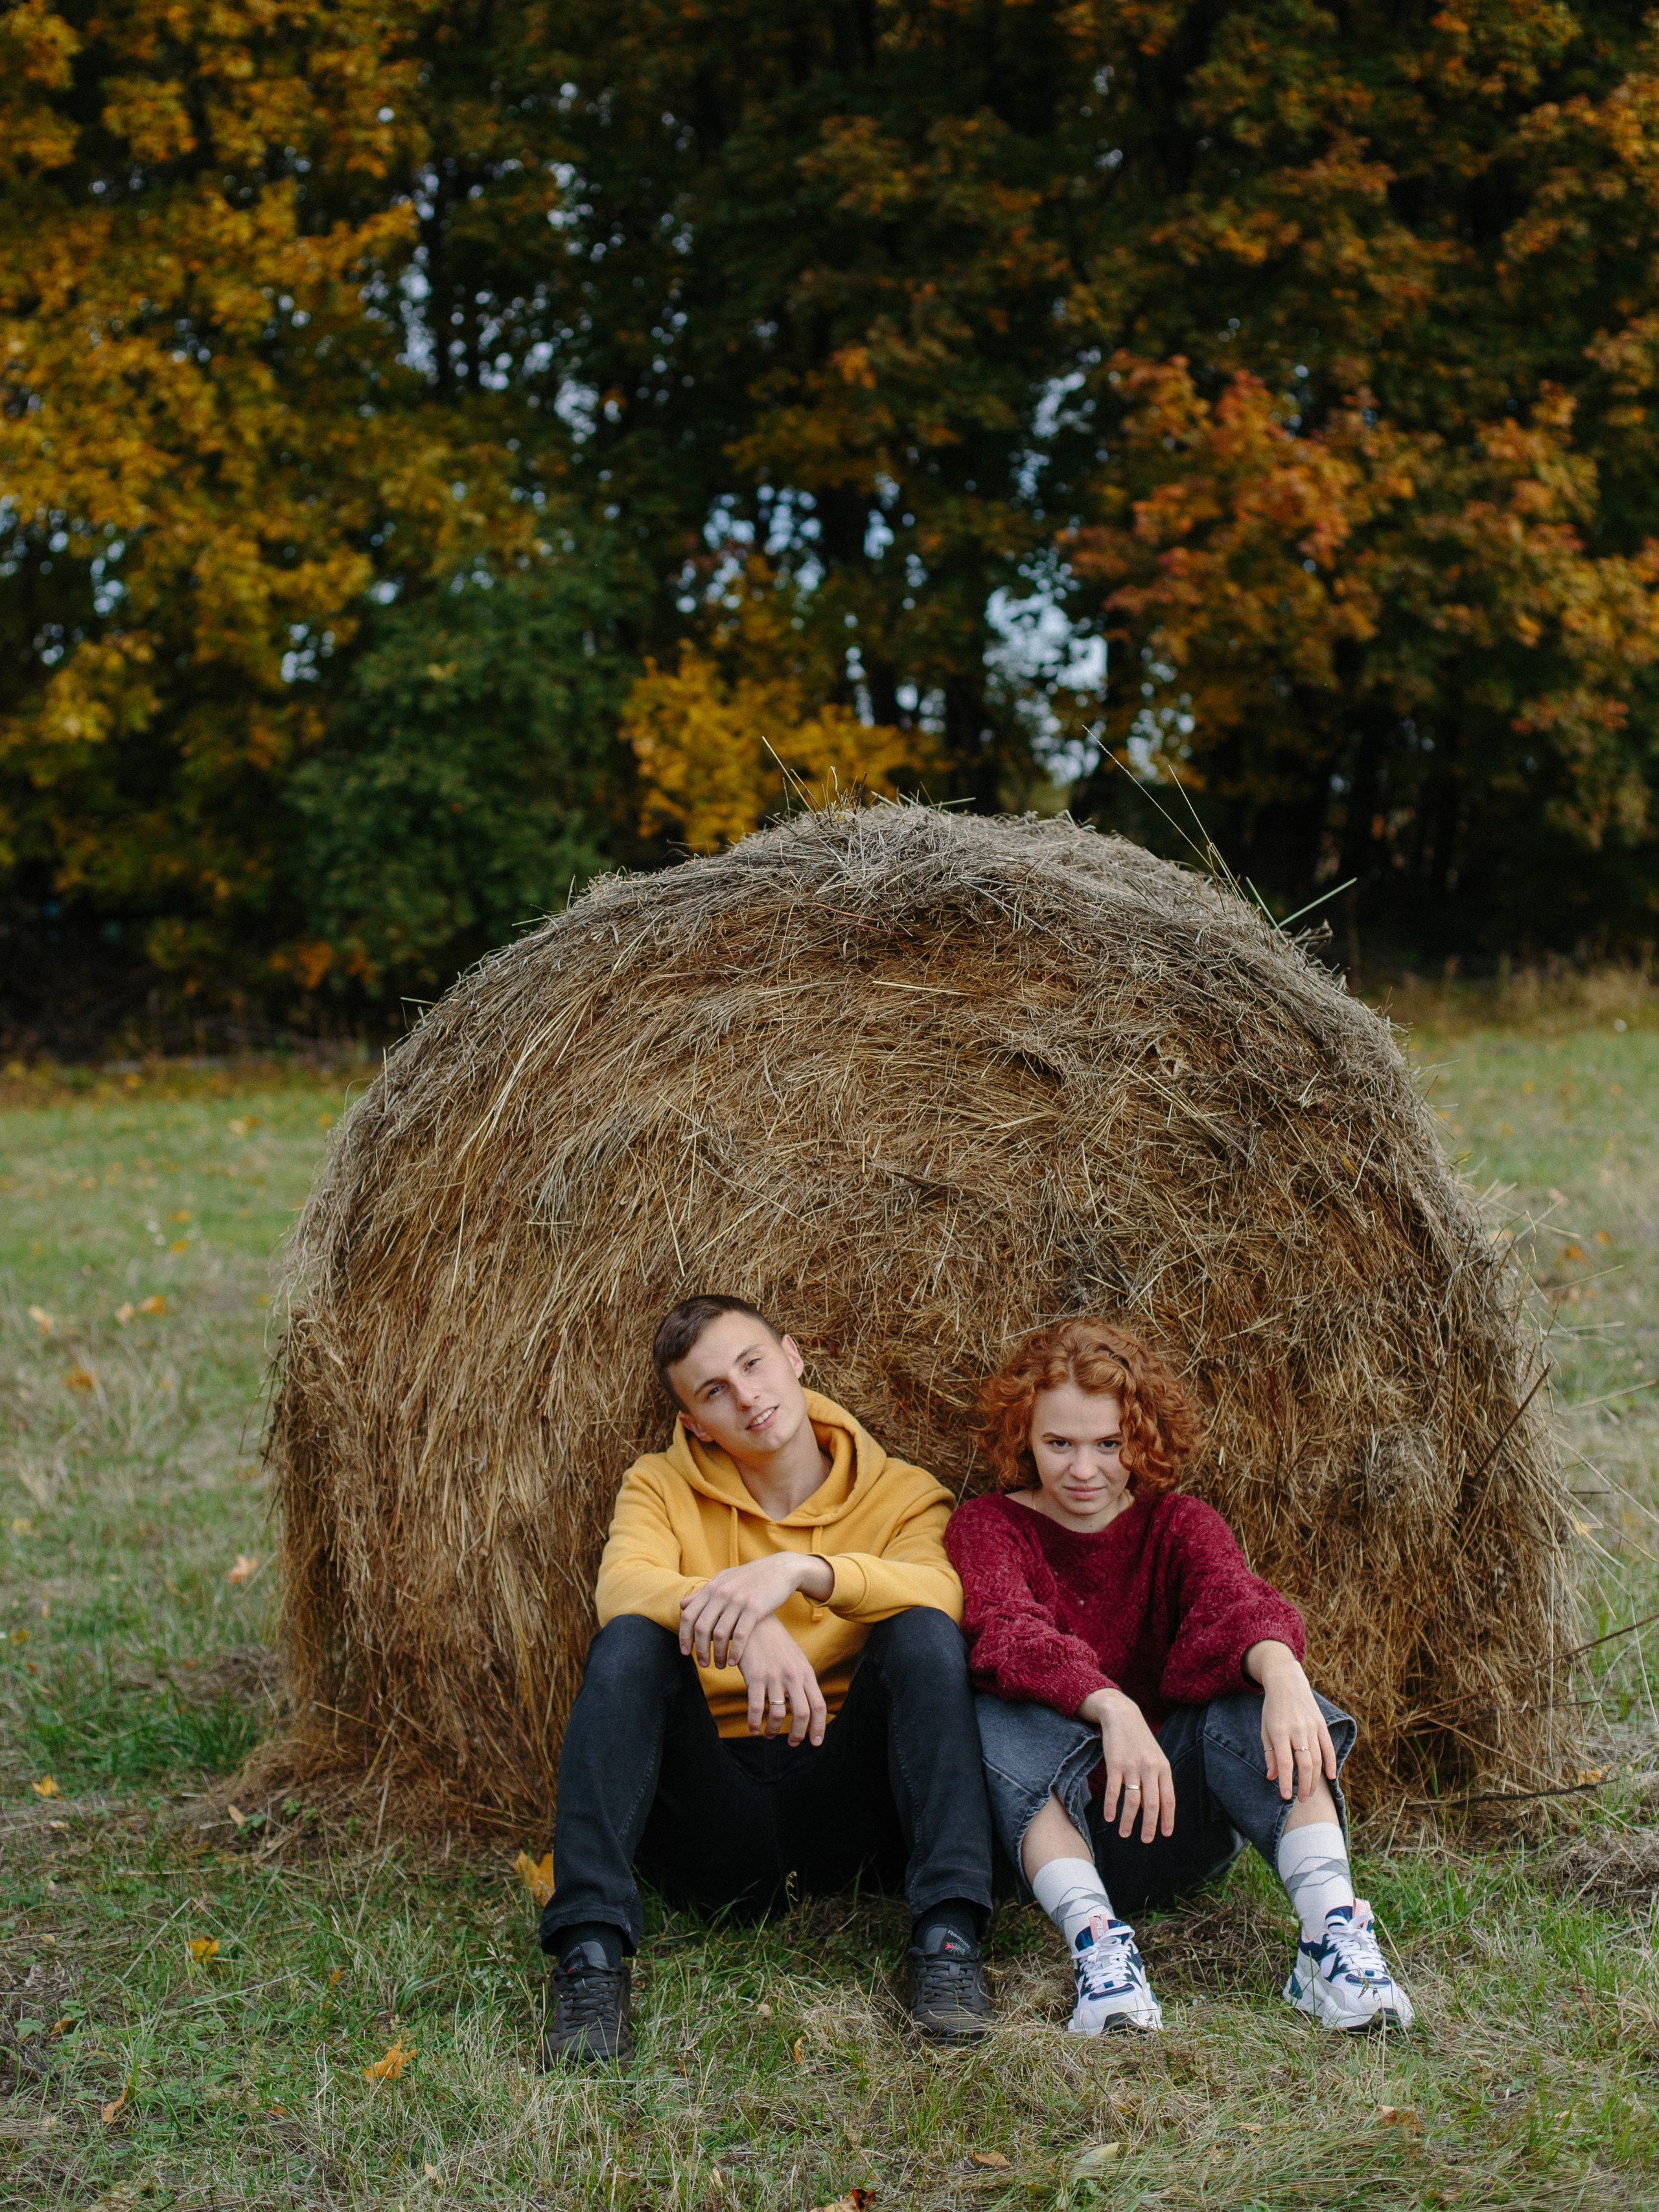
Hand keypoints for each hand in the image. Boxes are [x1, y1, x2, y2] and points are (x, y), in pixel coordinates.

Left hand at [678, 1553, 831, 1669]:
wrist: (780, 1568)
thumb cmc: (750, 1577)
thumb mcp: (724, 1580)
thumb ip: (703, 1594)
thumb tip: (683, 1605)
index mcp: (712, 1588)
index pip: (689, 1616)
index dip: (684, 1636)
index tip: (685, 1652)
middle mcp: (722, 1594)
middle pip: (701, 1628)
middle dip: (700, 1650)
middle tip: (703, 1664)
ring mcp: (738, 1601)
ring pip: (720, 1635)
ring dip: (717, 1654)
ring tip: (720, 1665)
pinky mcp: (755, 1608)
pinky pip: (740, 1635)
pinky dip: (735, 1651)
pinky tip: (734, 1661)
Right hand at [736, 1614, 827, 1745]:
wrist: (756, 1621)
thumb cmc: (775, 1643)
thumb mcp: (795, 1659)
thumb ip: (802, 1680)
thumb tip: (805, 1705)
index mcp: (806, 1672)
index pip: (819, 1705)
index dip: (819, 1727)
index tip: (815, 1743)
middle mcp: (793, 1675)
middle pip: (803, 1713)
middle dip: (798, 1734)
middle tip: (791, 1743)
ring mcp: (775, 1676)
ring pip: (780, 1714)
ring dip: (774, 1730)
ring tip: (768, 1735)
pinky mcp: (756, 1676)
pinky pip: (757, 1707)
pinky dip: (755, 1723)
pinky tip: (753, 1728)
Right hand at [1079, 1686, 1174, 1843]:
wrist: (1122, 1715)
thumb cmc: (1139, 1739)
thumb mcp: (1154, 1756)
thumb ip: (1157, 1778)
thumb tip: (1154, 1806)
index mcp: (1163, 1767)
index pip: (1169, 1799)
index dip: (1168, 1818)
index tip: (1165, 1834)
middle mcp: (1150, 1768)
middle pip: (1152, 1804)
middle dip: (1149, 1825)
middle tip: (1145, 1840)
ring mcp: (1132, 1766)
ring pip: (1133, 1801)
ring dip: (1129, 1821)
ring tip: (1125, 1834)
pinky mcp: (1115, 1764)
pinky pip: (1114, 1791)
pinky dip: (1112, 1806)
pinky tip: (1109, 1817)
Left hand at [1246, 1641, 1336, 1801]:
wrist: (1286, 1681)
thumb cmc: (1272, 1708)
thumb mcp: (1265, 1728)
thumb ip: (1270, 1753)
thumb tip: (1272, 1777)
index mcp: (1279, 1730)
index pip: (1285, 1762)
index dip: (1286, 1781)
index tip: (1286, 1797)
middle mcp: (1297, 1729)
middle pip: (1305, 1763)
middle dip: (1304, 1785)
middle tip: (1301, 1799)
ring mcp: (1311, 1726)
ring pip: (1317, 1758)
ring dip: (1315, 1779)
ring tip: (1310, 1792)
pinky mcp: (1321, 1723)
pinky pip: (1328, 1747)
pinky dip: (1331, 1763)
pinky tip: (1329, 1777)